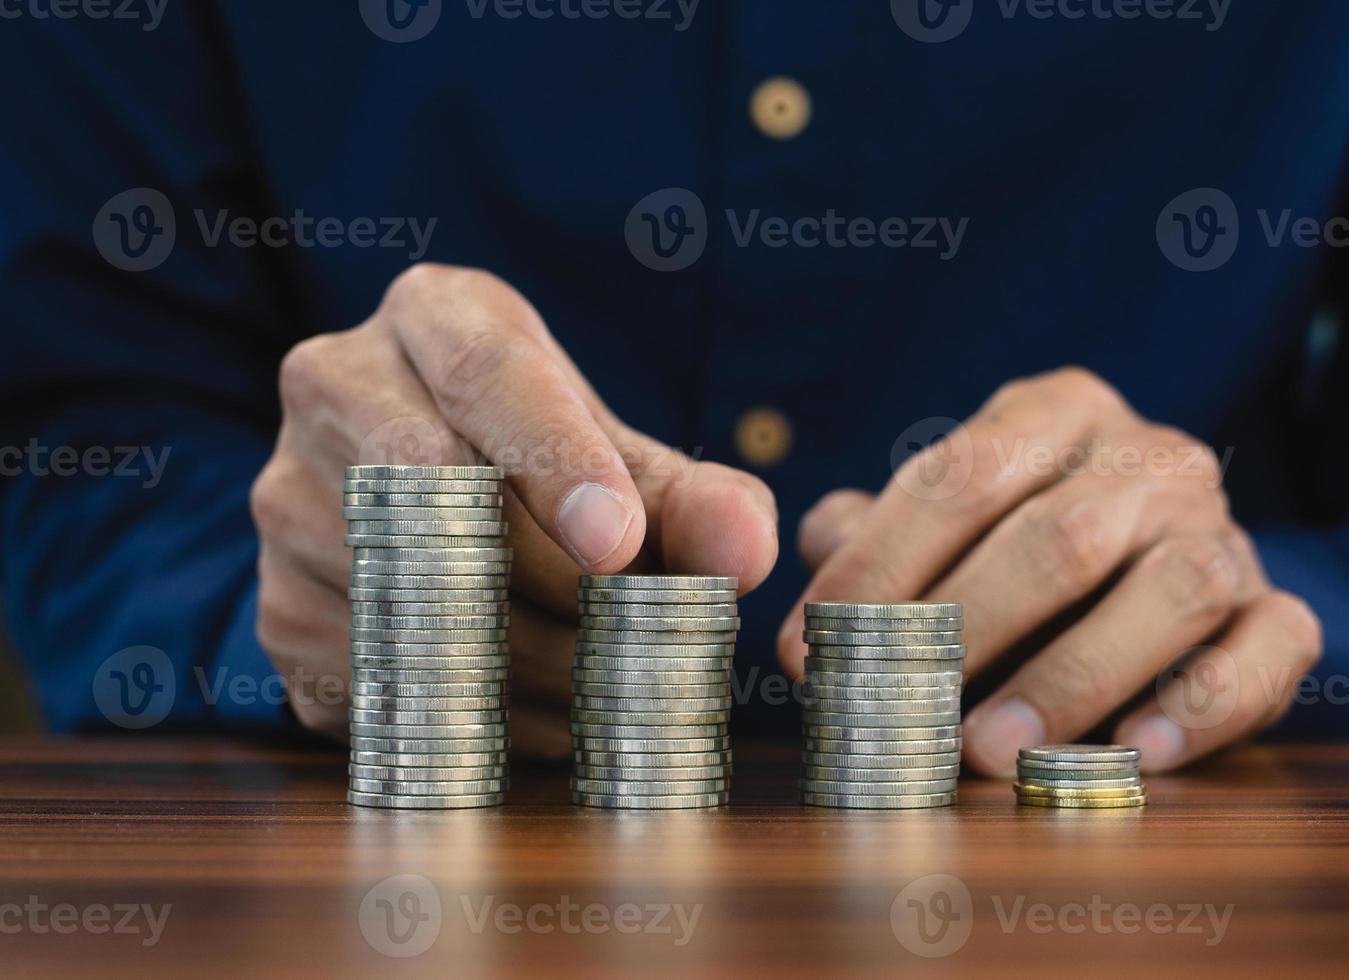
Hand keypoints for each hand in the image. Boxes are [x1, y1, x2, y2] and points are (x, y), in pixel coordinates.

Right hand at [250, 263, 778, 748]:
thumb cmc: (549, 463)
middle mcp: (333, 384)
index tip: (619, 544)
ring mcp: (286, 497)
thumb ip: (699, 501)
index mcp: (433, 315)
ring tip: (611, 683)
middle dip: (560, 582)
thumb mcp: (627, 460)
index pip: (486, 375)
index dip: (554, 460)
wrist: (437, 496)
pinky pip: (380, 677)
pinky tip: (546, 714)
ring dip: (530, 661)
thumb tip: (743, 552)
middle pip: (438, 489)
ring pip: (407, 593)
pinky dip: (478, 716)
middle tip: (645, 640)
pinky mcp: (275, 605)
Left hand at [778, 367, 1320, 773]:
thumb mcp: (943, 516)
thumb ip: (878, 526)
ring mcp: (1226, 529)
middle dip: (968, 626)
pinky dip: (1204, 704)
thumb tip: (816, 541)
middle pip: (1062, 536)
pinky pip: (1267, 649)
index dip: (877, 568)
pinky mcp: (1277, 607)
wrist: (1153, 553)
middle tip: (899, 705)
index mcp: (1057, 411)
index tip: (807, 649)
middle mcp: (1153, 456)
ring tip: (989, 749)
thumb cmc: (1013, 540)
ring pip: (1172, 589)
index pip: (959, 478)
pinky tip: (1132, 754)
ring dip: (1074, 676)